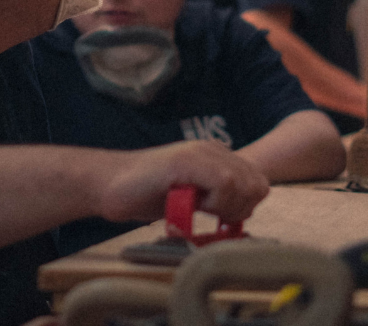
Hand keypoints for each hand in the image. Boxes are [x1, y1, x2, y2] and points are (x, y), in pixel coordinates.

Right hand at [93, 140, 269, 223]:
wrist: (108, 185)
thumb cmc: (145, 195)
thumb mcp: (191, 197)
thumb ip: (217, 197)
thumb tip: (243, 213)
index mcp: (216, 156)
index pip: (258, 181)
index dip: (246, 205)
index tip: (223, 218)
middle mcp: (212, 149)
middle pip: (258, 184)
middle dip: (241, 208)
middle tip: (214, 217)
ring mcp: (200, 152)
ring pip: (244, 182)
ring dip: (226, 206)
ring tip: (200, 209)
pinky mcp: (186, 161)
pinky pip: (224, 182)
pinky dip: (214, 202)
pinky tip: (192, 205)